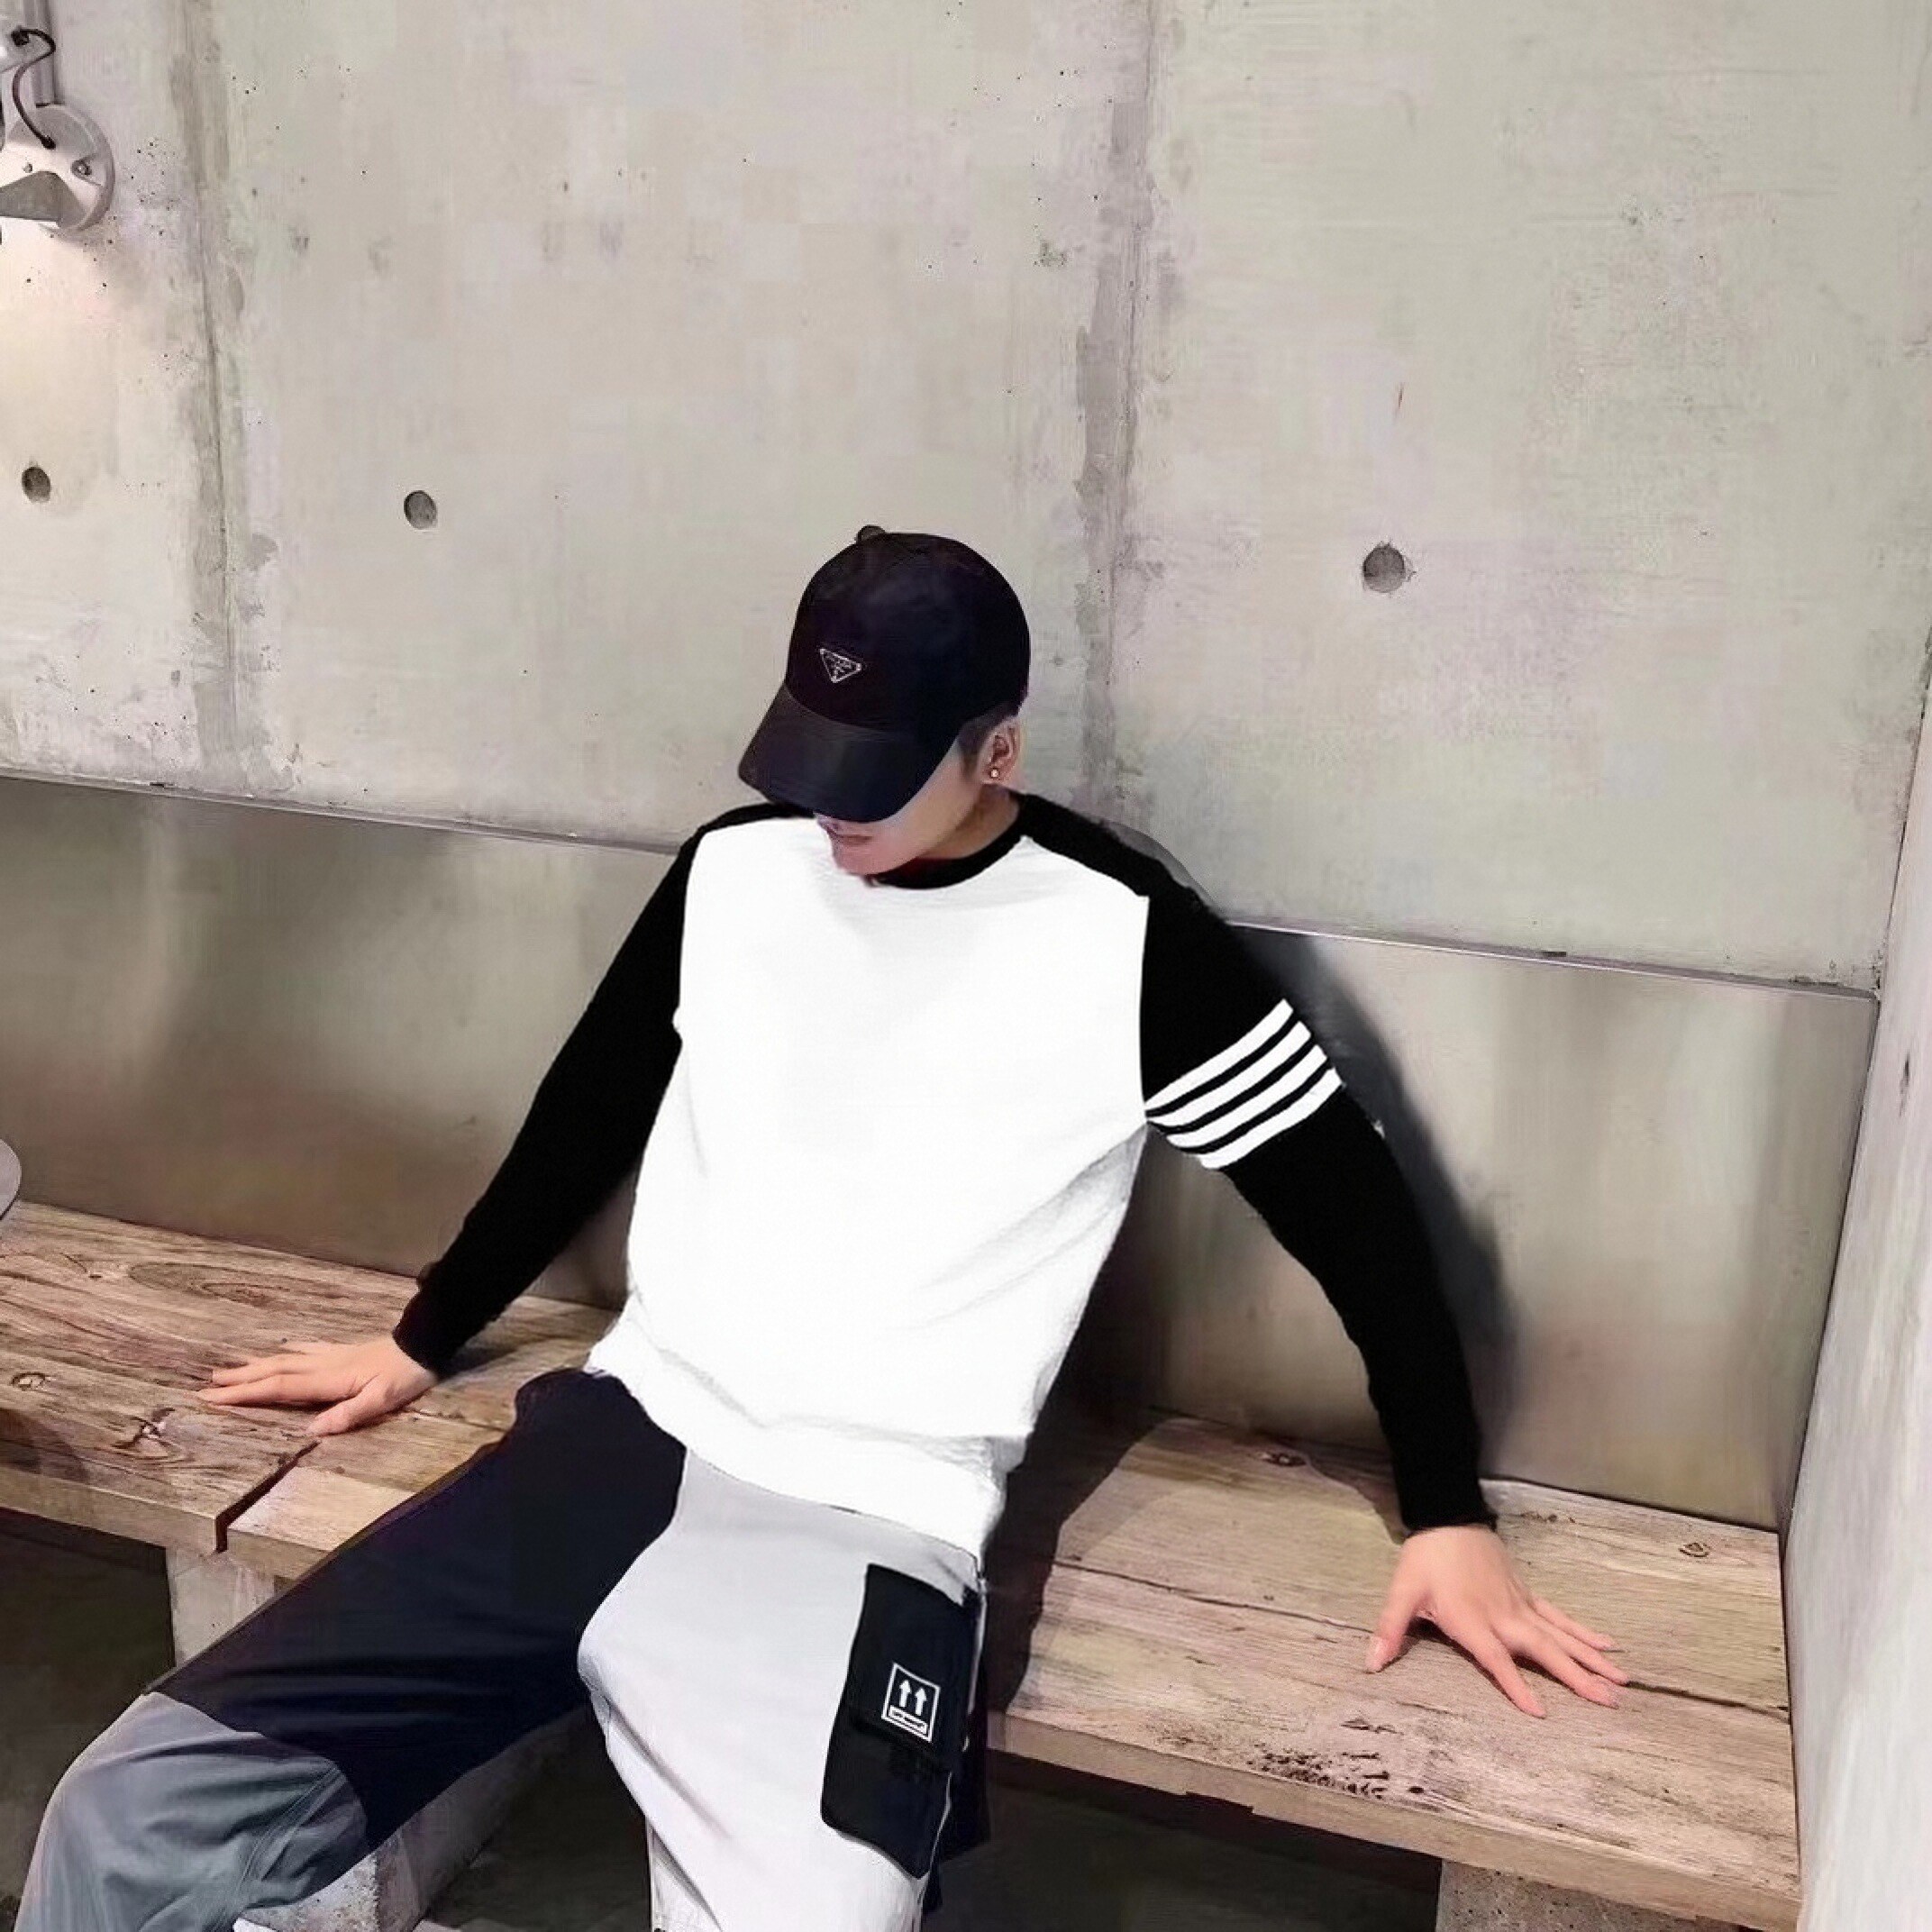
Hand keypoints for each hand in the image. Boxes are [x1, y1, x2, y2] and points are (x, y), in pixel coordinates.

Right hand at [195, 1336, 438, 1437]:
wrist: (426, 1342)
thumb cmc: (407, 1375)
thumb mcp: (382, 1400)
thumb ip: (348, 1415)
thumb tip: (311, 1432)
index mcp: (328, 1380)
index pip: (278, 1387)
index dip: (245, 1394)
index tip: (212, 1398)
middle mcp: (323, 1364)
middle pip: (274, 1371)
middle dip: (240, 1380)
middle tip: (206, 1385)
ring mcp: (332, 1355)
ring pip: (285, 1359)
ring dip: (256, 1365)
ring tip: (230, 1368)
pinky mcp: (344, 1350)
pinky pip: (307, 1349)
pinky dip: (288, 1350)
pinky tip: (282, 1347)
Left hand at [1366, 1523, 1627, 1716]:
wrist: (1447, 1516)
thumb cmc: (1425, 1559)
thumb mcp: (1402, 1592)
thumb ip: (1389, 1629)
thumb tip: (1370, 1664)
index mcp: (1474, 1621)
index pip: (1498, 1661)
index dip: (1516, 1686)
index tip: (1542, 1714)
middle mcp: (1504, 1617)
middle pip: (1544, 1651)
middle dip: (1577, 1678)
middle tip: (1610, 1704)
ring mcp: (1521, 1605)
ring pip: (1561, 1636)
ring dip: (1591, 1659)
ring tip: (1621, 1683)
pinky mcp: (1527, 1594)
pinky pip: (1560, 1617)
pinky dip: (1584, 1632)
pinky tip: (1609, 1645)